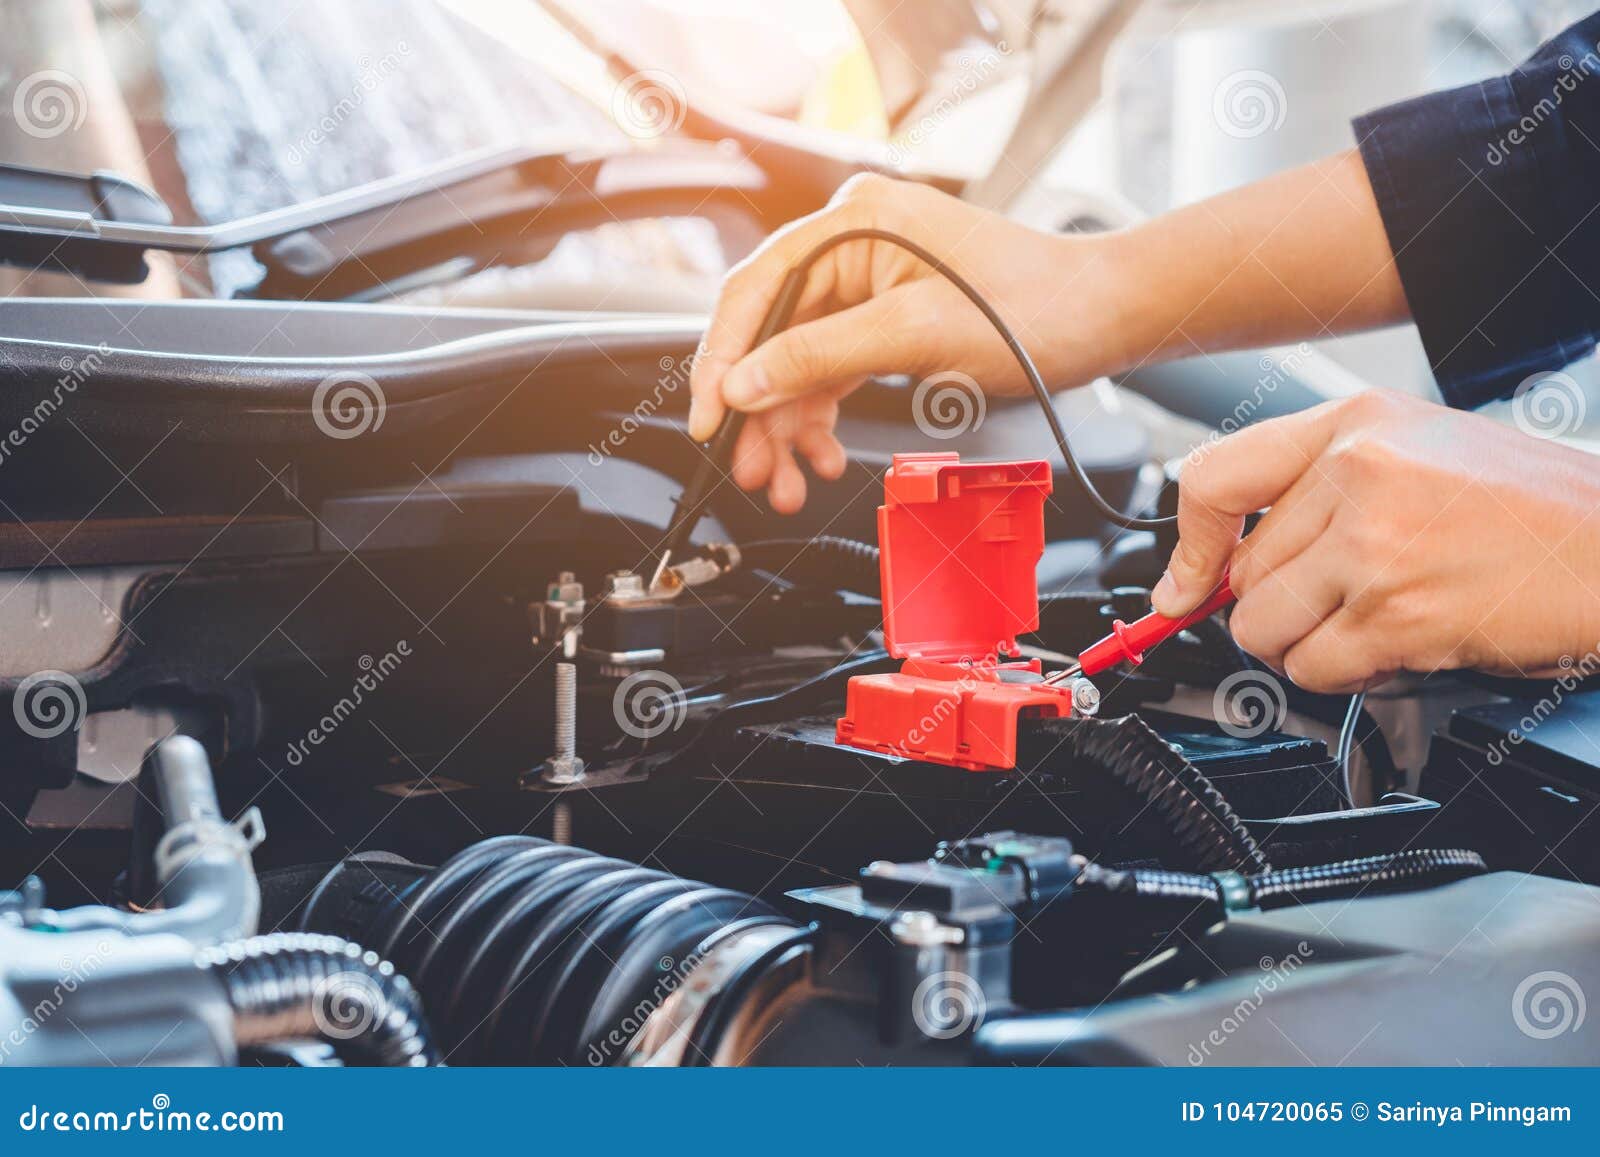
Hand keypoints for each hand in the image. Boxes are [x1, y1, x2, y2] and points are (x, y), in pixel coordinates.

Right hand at [688, 173, 1126, 511]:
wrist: (1101, 316)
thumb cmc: (1032, 308)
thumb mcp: (915, 335)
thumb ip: (819, 357)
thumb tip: (743, 384)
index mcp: (851, 221)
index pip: (754, 291)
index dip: (720, 360)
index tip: (708, 420)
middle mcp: (850, 242)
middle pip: (770, 333)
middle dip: (758, 411)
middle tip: (751, 470)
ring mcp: (866, 279)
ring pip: (796, 361)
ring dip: (787, 426)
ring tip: (786, 483)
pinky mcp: (883, 313)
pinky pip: (829, 369)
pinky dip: (821, 417)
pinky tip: (824, 458)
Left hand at [1152, 390, 1599, 691]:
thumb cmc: (1532, 510)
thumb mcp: (1419, 455)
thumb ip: (1320, 490)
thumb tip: (1219, 561)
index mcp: (1355, 425)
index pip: (1215, 479)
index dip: (1191, 547)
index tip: (1184, 586)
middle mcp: (1355, 473)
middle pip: (1241, 575)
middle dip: (1279, 607)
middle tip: (1342, 604)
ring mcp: (1373, 544)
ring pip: (1262, 628)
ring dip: (1306, 646)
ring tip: (1374, 622)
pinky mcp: (1395, 613)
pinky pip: (1312, 668)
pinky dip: (1346, 675)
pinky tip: (1399, 645)